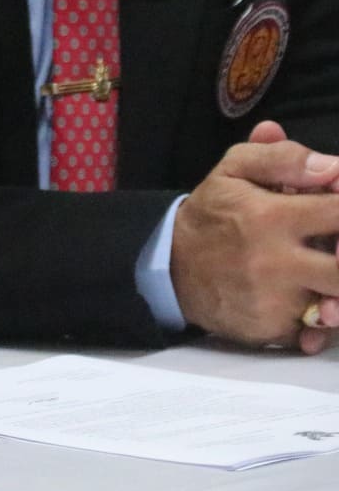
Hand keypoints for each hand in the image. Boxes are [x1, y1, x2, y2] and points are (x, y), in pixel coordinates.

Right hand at [172, 120, 338, 350]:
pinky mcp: (271, 330)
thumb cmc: (211, 215)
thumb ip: (282, 158)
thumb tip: (332, 167)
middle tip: (336, 249)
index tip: (335, 209)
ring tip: (323, 279)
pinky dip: (318, 321)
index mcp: (269, 217)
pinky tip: (309, 304)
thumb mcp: (232, 171)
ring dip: (335, 293)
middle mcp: (274, 262)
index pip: (338, 213)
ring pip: (334, 306)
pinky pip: (315, 332)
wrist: (170, 267)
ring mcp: (273, 301)